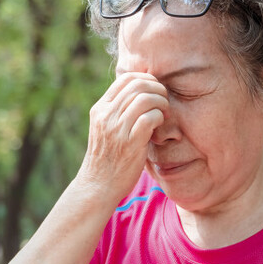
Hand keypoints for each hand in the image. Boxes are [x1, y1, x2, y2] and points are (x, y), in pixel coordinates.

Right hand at [77, 72, 167, 201]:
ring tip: (164, 113)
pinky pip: (150, 117)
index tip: (155, 91)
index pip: (126, 78)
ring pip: (145, 98)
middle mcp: (106, 115)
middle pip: (138, 85)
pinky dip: (160, 117)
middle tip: (164, 101)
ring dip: (161, 103)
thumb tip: (140, 95)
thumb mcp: (105, 129)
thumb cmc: (107, 158)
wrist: (98, 185)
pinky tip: (160, 125)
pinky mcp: (130, 142)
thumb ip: (117, 112)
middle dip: (157, 89)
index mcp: (100, 109)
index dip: (146, 79)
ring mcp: (117, 129)